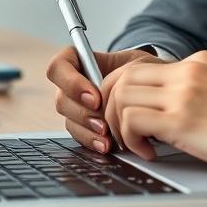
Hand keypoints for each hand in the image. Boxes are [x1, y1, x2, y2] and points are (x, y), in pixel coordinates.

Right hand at [45, 46, 163, 151]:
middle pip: (61, 99)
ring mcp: (76, 106)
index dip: (71, 83)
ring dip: (87, 130)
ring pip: (69, 120)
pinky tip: (105, 144)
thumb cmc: (140, 69)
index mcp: (79, 61)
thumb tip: (114, 92)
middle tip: (103, 122)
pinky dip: (92, 141)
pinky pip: (78, 136)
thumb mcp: (136, 63)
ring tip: (107, 136)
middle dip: (82, 113)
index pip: (58, 67)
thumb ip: (123, 72)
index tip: (95, 96)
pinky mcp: (83, 126)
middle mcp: (72, 85)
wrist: (149, 88)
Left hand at [100, 50, 206, 180]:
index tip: (125, 114)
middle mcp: (187, 71)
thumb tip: (179, 114)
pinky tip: (149, 152)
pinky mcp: (181, 117)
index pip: (143, 66)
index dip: (124, 91)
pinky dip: (130, 138)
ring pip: (120, 95)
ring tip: (133, 145)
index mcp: (199, 63)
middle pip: (123, 75)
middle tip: (116, 131)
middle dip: (108, 105)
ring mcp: (183, 92)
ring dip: (116, 124)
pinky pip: (132, 119)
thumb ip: (202, 92)